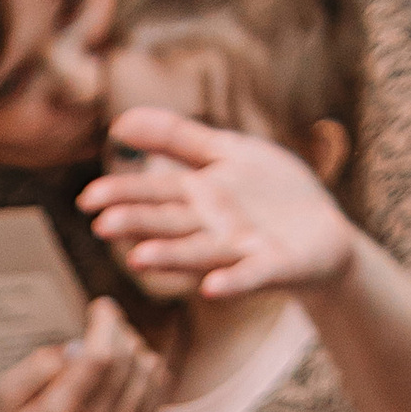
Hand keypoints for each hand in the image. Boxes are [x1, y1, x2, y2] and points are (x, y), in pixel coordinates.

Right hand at [0, 299, 168, 411]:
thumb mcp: (9, 400)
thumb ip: (33, 368)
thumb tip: (72, 350)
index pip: (99, 358)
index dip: (106, 323)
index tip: (100, 307)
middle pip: (126, 360)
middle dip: (119, 329)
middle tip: (106, 323)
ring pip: (146, 371)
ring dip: (134, 347)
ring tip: (114, 346)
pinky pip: (156, 389)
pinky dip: (147, 368)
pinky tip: (128, 366)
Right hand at [82, 107, 358, 304]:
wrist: (322, 233)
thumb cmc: (269, 193)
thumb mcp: (225, 152)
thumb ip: (176, 137)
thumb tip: (119, 122)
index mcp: (198, 198)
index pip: (154, 193)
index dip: (123, 194)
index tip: (88, 199)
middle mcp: (211, 227)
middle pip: (170, 223)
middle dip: (139, 224)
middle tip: (103, 226)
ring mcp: (241, 249)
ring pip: (199, 251)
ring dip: (170, 256)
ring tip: (139, 258)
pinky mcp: (274, 266)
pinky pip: (250, 275)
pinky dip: (231, 283)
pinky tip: (210, 289)